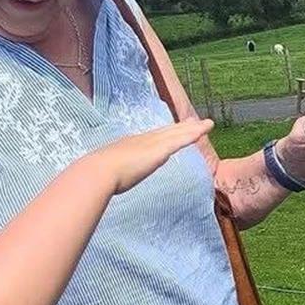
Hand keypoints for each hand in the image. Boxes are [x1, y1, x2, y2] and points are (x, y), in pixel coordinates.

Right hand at [98, 119, 215, 192]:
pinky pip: (181, 139)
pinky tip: (204, 129)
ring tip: (208, 124)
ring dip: (193, 128)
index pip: (151, 139)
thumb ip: (110, 177)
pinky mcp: (159, 150)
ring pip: (177, 133)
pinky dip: (193, 134)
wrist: (97, 172)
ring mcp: (151, 144)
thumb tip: (107, 183)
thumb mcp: (106, 175)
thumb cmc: (96, 177)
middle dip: (182, 127)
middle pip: (167, 131)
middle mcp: (142, 141)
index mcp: (129, 146)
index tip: (172, 131)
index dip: (163, 134)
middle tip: (195, 121)